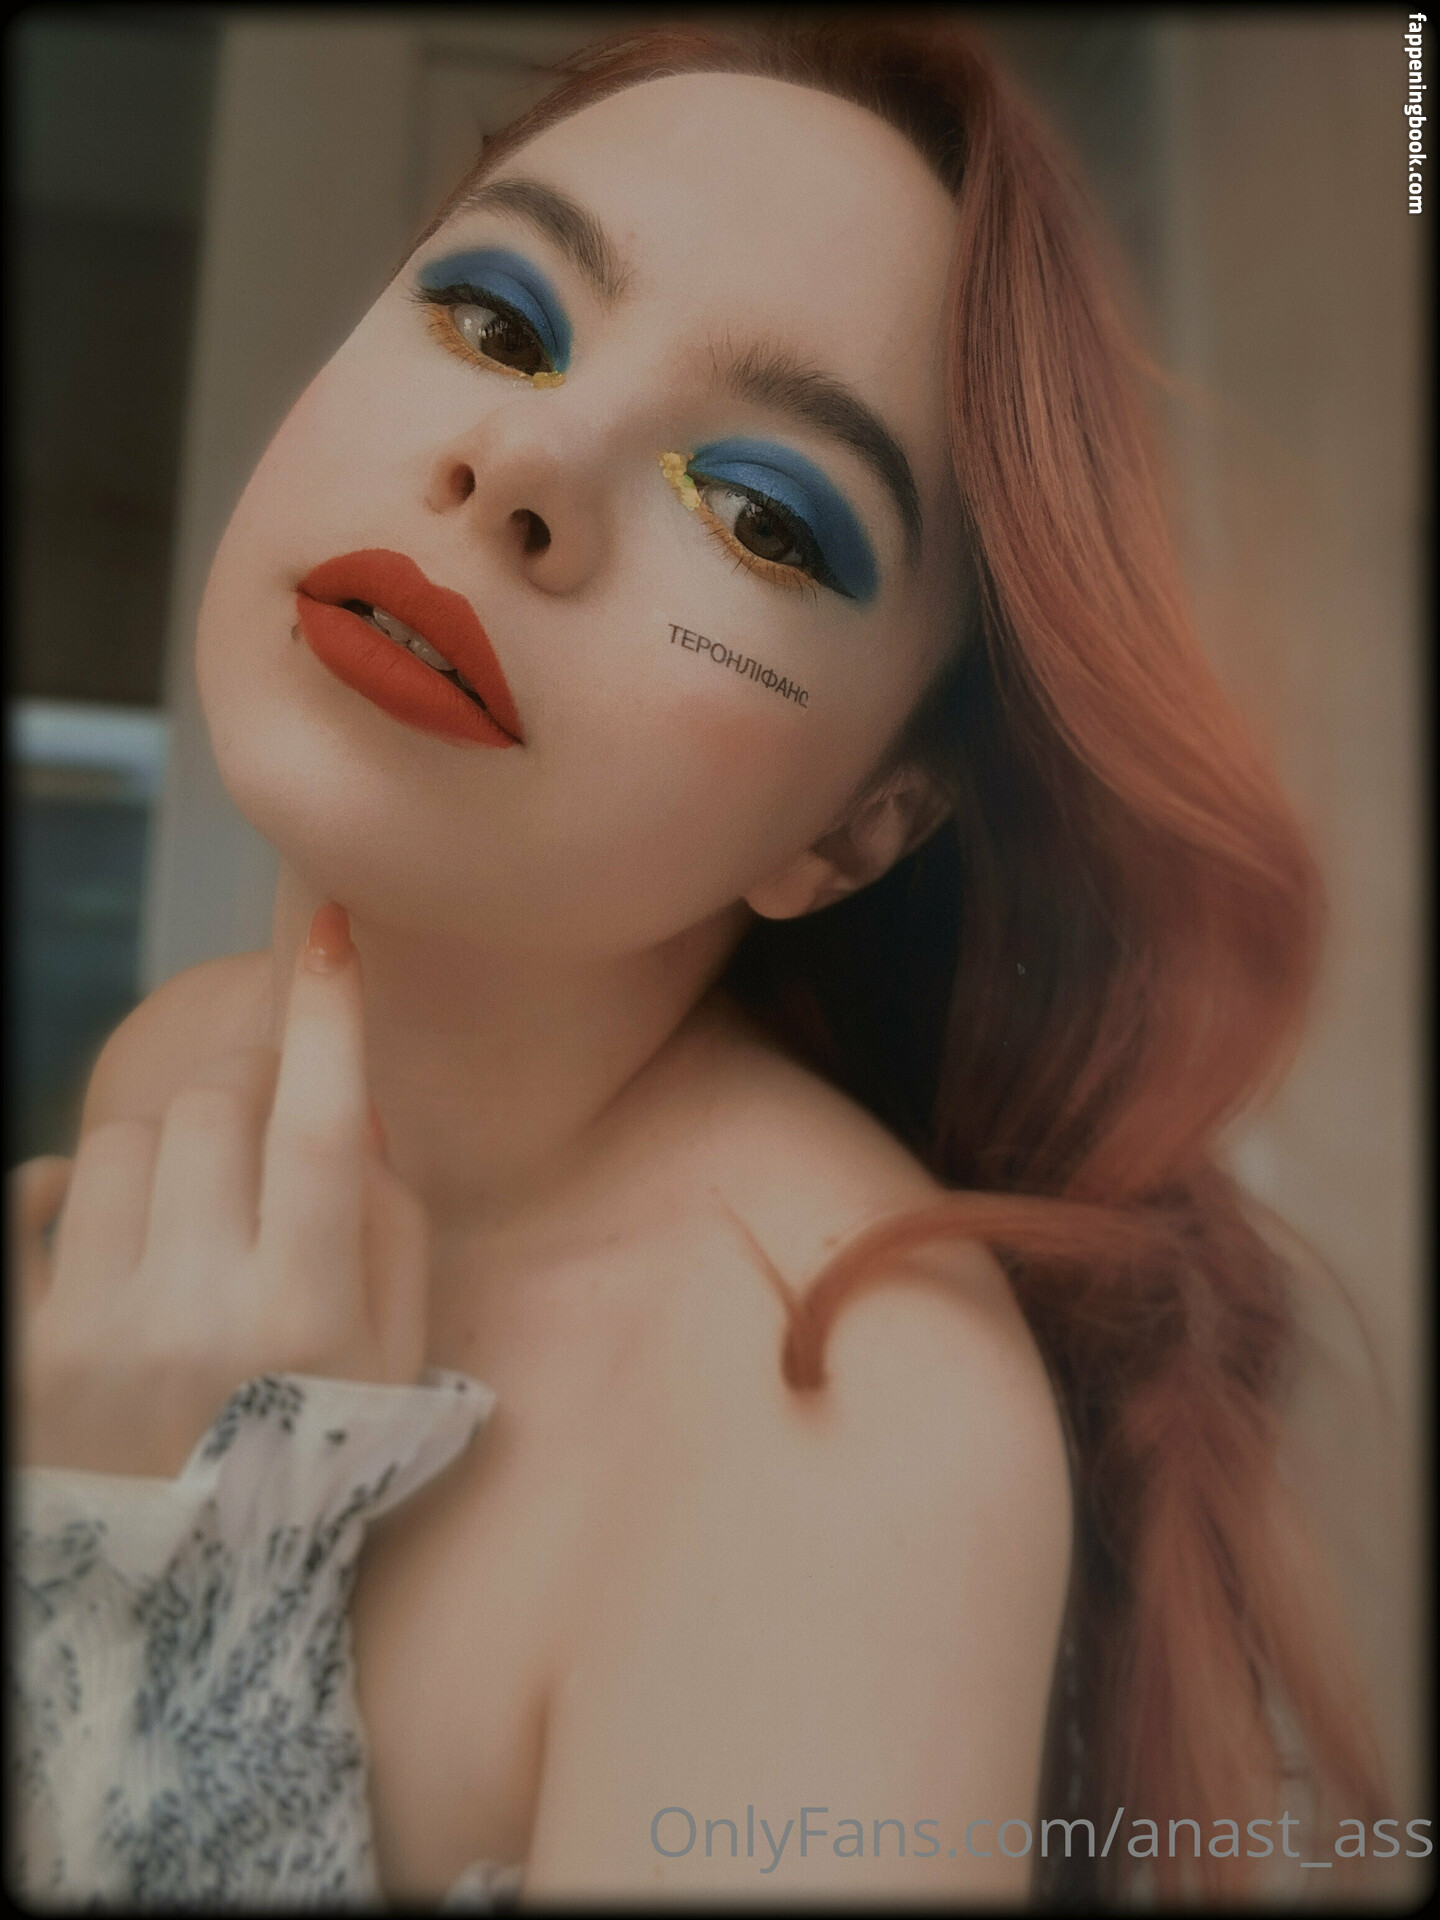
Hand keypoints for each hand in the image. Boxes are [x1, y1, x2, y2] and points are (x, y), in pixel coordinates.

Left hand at [10, 904, 430, 1477]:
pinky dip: (62, 1186)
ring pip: (118, 1139)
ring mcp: (97, 1332)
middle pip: (211, 1108)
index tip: (334, 933)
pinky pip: (30, 1196)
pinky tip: (95, 1216)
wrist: (191, 1599)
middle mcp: (197, 1312)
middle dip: (247, 1097)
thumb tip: (346, 1108)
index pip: (319, 1124)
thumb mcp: (394, 1354)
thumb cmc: (316, 1459)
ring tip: (188, 1212)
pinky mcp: (22, 1353)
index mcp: (307, 1314)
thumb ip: (388, 1223)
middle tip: (262, 1139)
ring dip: (165, 1149)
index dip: (330, 1015)